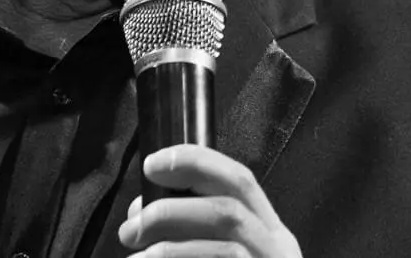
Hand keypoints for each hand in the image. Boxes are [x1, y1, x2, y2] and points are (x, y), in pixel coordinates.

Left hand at [118, 144, 301, 257]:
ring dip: (170, 247)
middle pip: (228, 210)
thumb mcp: (227, 255)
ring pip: (224, 245)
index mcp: (270, 233)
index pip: (239, 180)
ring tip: (135, 257)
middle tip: (133, 226)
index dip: (196, 162)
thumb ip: (195, 234)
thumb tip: (142, 214)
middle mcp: (276, 251)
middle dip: (172, 209)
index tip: (153, 164)